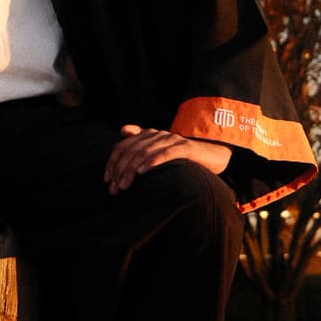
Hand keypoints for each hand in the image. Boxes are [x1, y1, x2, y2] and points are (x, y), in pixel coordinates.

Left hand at [104, 123, 231, 194]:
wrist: (213, 154)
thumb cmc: (183, 156)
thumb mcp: (160, 150)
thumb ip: (142, 141)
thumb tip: (122, 130)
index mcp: (149, 135)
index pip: (123, 146)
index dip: (112, 163)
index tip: (106, 180)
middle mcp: (157, 134)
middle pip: (130, 151)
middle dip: (119, 171)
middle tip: (113, 189)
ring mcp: (171, 140)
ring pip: (144, 153)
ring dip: (131, 171)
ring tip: (124, 186)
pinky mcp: (184, 148)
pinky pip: (164, 154)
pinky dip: (151, 162)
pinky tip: (142, 173)